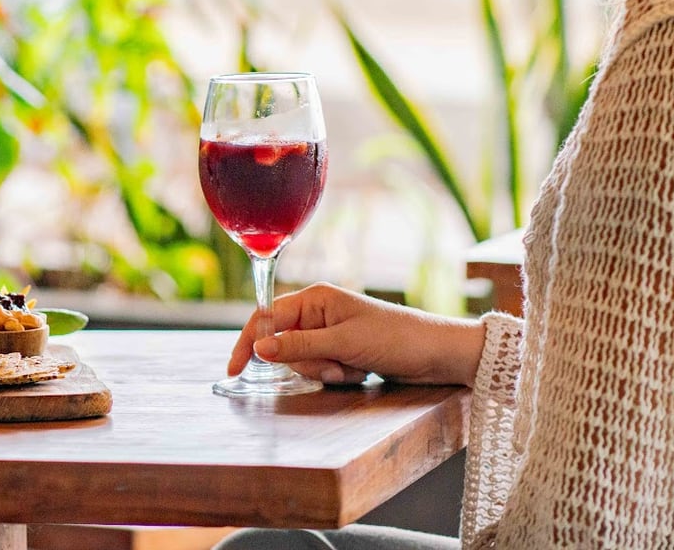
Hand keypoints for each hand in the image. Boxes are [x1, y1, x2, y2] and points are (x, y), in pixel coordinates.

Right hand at [229, 283, 484, 386]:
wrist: (438, 354)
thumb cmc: (395, 338)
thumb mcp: (343, 343)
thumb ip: (299, 346)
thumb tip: (259, 349)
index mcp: (315, 298)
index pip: (268, 318)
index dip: (249, 343)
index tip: (235, 370)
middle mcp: (319, 313)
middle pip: (284, 345)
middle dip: (307, 363)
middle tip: (336, 366)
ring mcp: (331, 333)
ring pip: (304, 361)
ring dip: (326, 371)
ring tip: (354, 367)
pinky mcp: (343, 351)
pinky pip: (323, 369)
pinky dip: (339, 375)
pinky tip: (361, 371)